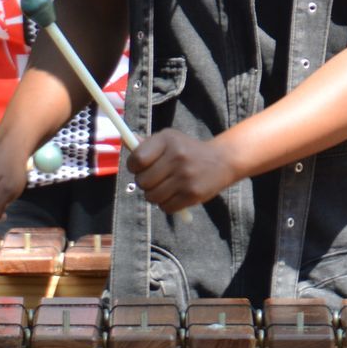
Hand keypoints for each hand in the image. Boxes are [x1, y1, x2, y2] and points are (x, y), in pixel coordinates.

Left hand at [126, 130, 240, 213]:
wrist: (222, 161)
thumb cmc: (187, 150)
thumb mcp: (169, 140)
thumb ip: (147, 144)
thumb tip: (124, 141)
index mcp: (167, 139)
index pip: (137, 159)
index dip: (133, 167)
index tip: (138, 168)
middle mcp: (177, 156)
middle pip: (142, 181)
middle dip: (144, 183)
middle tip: (153, 179)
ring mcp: (185, 176)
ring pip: (152, 197)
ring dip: (154, 195)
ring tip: (164, 187)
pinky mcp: (193, 194)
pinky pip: (166, 207)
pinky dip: (166, 204)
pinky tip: (174, 195)